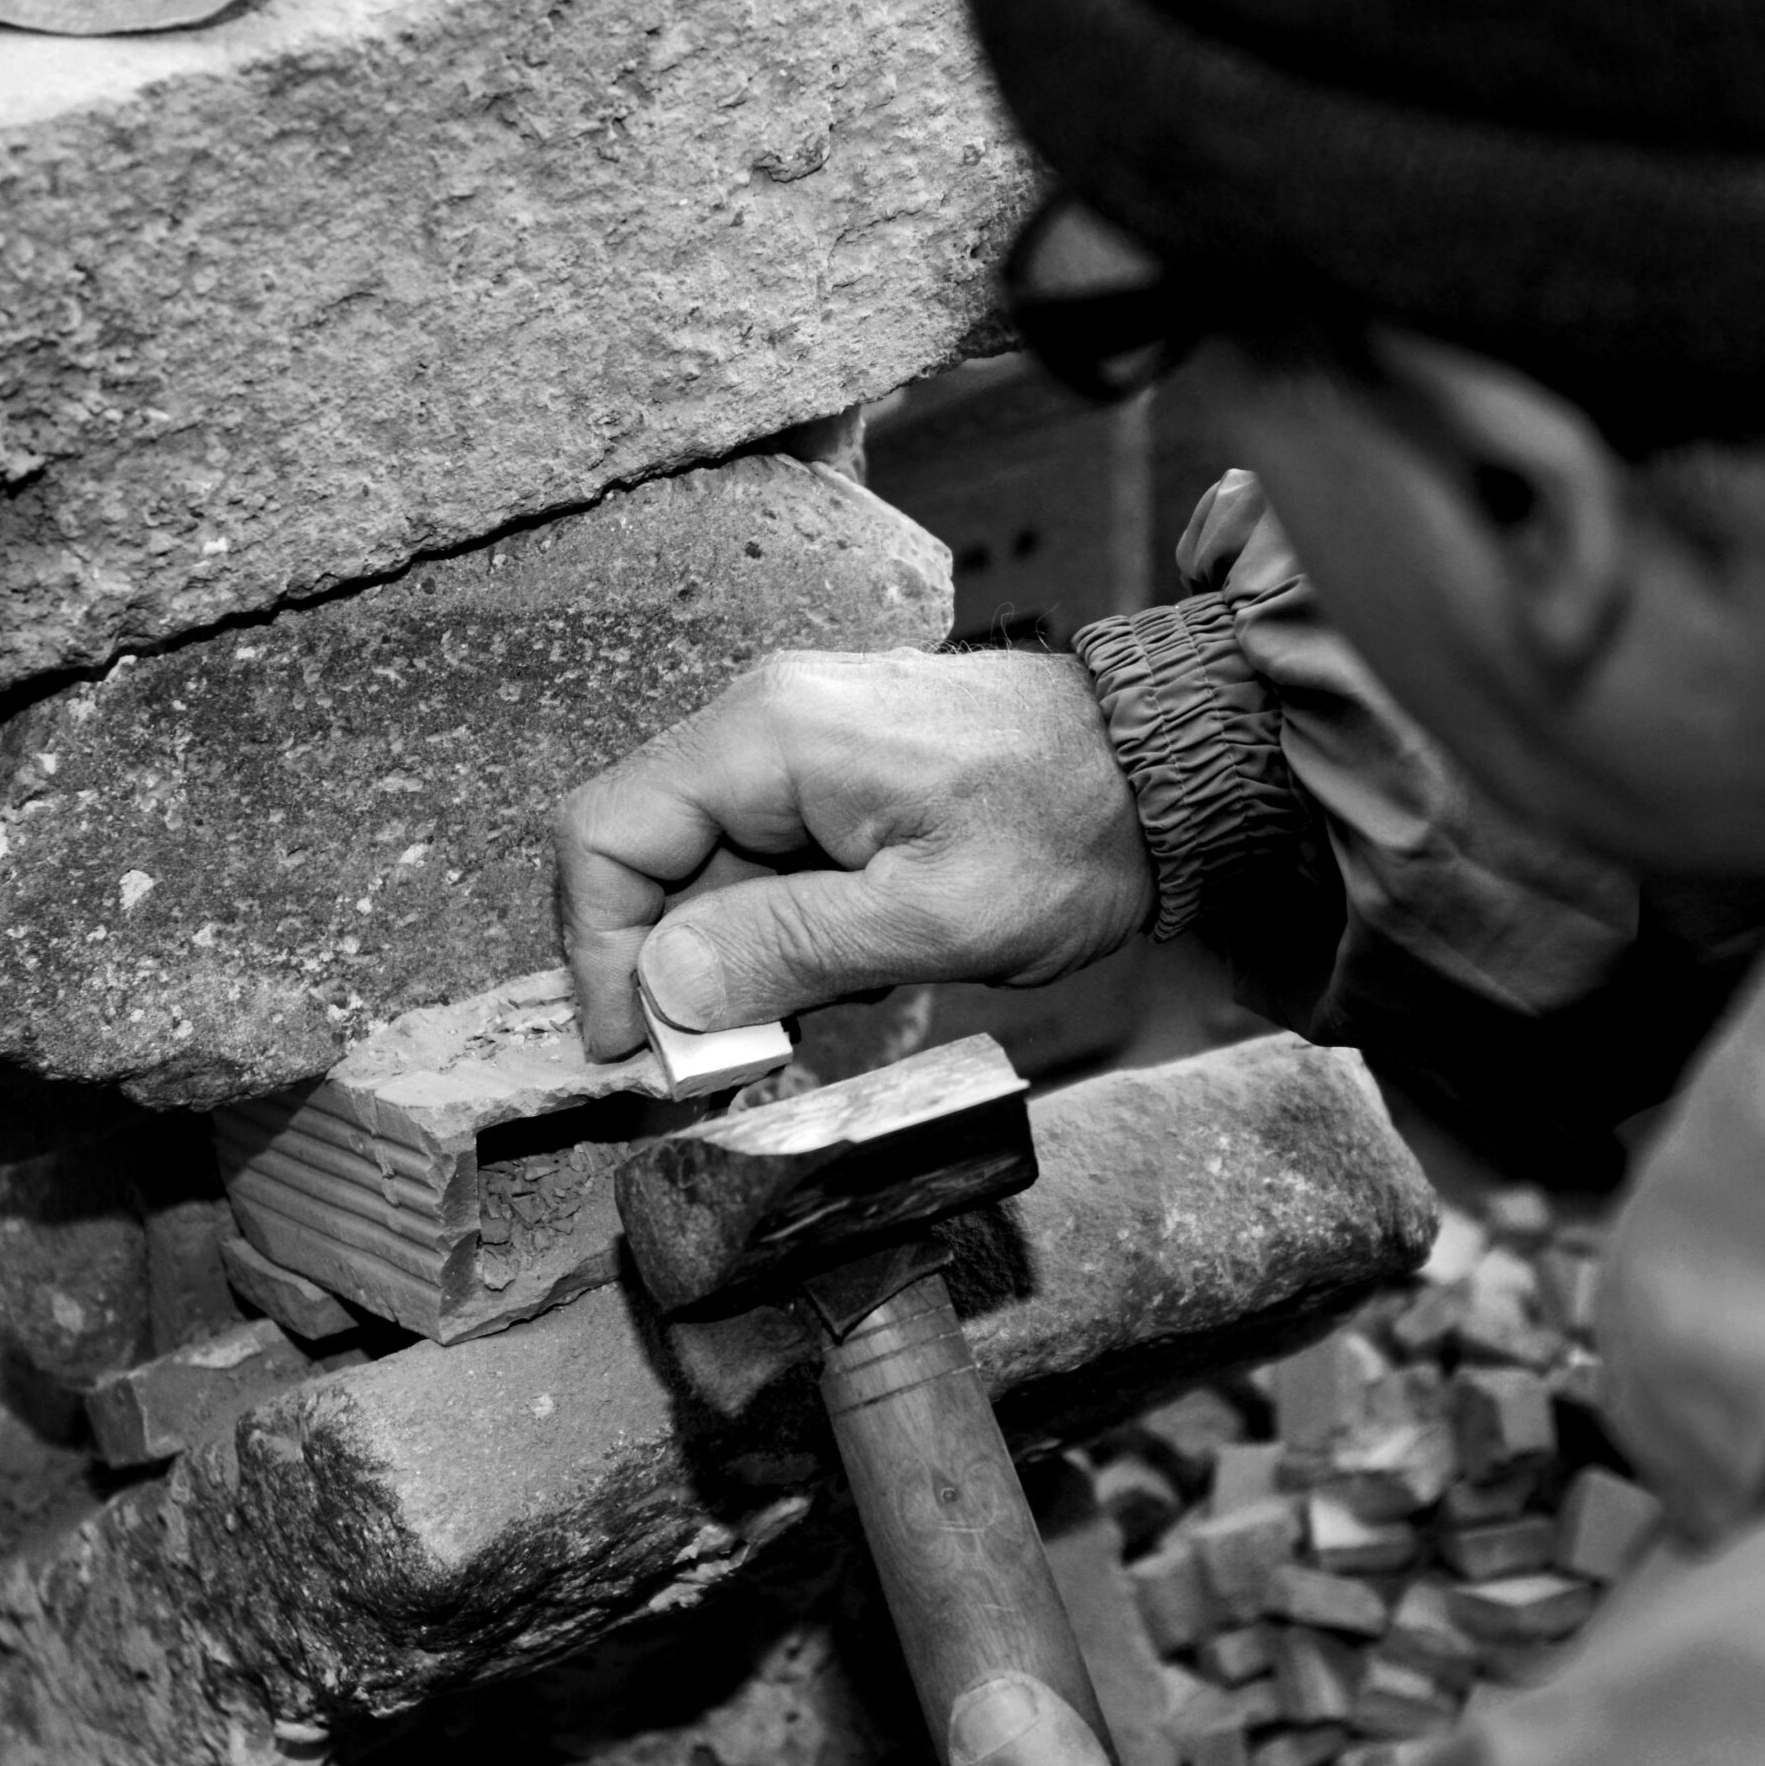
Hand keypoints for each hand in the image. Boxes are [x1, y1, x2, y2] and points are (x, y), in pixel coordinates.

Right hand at [555, 649, 1155, 1058]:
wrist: (1169, 768)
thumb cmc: (1071, 833)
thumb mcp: (932, 919)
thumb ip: (787, 950)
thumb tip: (661, 988)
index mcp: (771, 736)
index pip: (607, 833)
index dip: (595, 949)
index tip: (630, 1045)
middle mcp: (766, 718)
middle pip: (645, 848)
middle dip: (669, 960)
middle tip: (734, 1046)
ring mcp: (800, 736)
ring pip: (704, 859)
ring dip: (734, 948)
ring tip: (827, 998)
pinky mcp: (834, 767)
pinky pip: (762, 850)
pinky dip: (780, 921)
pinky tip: (854, 958)